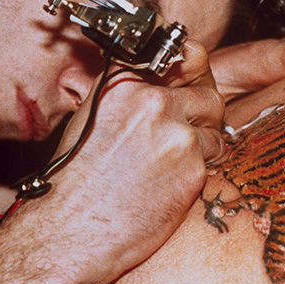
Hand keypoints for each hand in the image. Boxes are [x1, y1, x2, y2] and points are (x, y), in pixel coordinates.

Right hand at [5, 40, 224, 283]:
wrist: (68, 228)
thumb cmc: (74, 180)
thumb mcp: (92, 118)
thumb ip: (129, 95)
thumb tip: (164, 85)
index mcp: (122, 83)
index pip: (177, 55)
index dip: (188, 71)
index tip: (188, 82)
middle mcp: (151, 100)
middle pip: (206, 92)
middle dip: (202, 113)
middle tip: (186, 133)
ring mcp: (175, 132)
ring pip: (216, 126)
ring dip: (204, 143)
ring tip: (172, 165)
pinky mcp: (193, 166)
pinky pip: (213, 159)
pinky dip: (198, 171)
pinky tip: (169, 185)